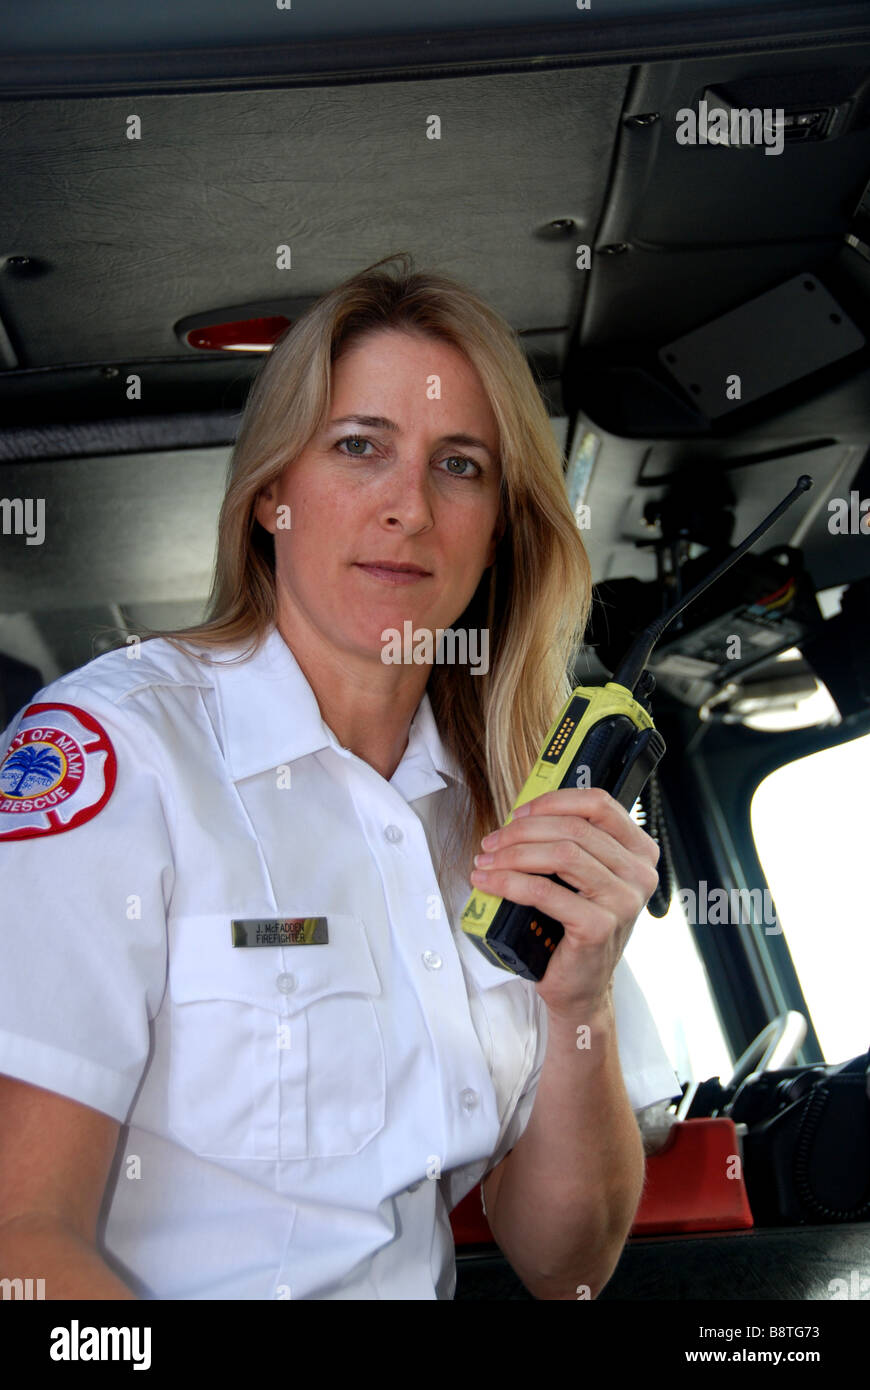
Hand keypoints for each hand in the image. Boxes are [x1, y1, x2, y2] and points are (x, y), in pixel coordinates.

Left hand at [469, 787, 659, 1019]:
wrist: (579, 986)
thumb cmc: (575, 927)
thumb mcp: (581, 877)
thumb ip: (569, 842)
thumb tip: (520, 814)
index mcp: (639, 853)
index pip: (599, 804)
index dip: (553, 802)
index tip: (518, 814)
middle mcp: (639, 874)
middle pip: (574, 828)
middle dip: (523, 830)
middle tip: (491, 843)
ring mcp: (623, 901)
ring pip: (561, 854)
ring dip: (513, 854)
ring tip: (486, 862)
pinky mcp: (599, 926)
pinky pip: (545, 891)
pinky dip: (510, 882)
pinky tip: (489, 883)